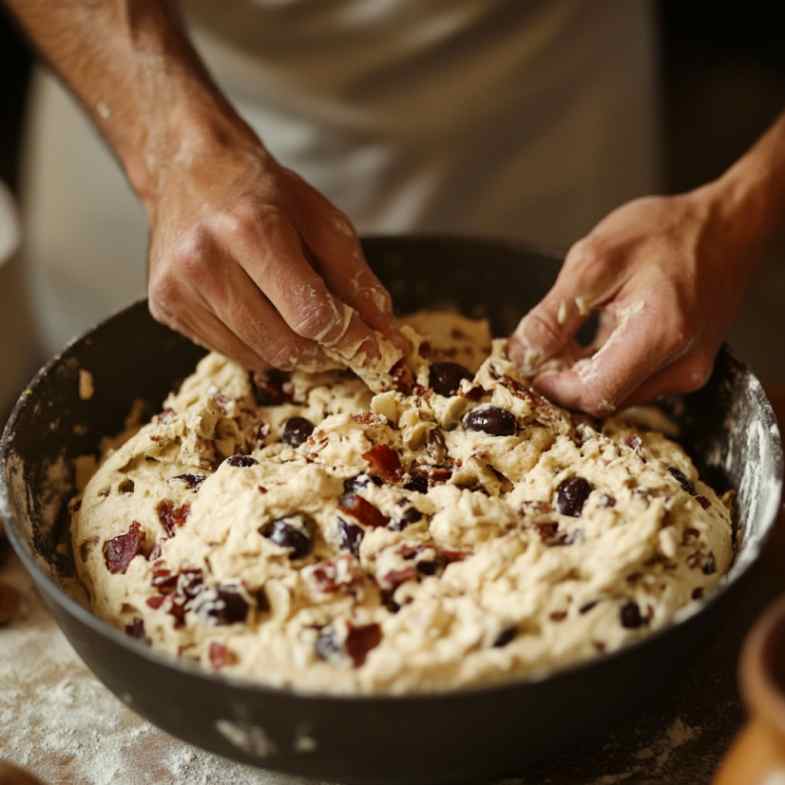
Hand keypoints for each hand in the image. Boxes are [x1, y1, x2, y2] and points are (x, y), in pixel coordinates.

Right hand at [146, 133, 401, 372]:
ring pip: (257, 357)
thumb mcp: (321, 220)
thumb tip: (384, 331)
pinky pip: (229, 353)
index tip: (371, 347)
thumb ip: (355, 277)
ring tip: (298, 321)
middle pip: (284, 345)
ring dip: (291, 352)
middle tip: (336, 337)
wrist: (188, 169)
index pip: (310, 314)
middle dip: (321, 350)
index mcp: (251, 230)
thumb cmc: (260, 192)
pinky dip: (258, 346)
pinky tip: (261, 314)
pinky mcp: (164, 307)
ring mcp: (179, 288)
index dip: (349, 338)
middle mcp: (205, 261)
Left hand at [509, 185, 761, 415]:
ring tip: (565, 337)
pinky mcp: (684, 370)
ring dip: (581, 375)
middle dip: (562, 380)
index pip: (593, 395)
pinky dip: (602, 368)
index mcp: (660, 336)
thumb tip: (521, 354)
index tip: (528, 364)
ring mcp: (687, 373)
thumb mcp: (594, 261)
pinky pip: (632, 383)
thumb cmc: (666, 233)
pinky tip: (590, 339)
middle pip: (603, 400)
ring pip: (615, 394)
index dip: (553, 387)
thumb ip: (555, 314)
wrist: (726, 226)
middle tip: (538, 348)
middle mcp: (681, 367)